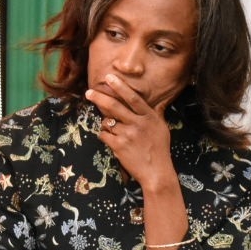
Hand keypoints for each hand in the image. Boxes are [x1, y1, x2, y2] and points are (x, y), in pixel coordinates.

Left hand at [86, 75, 176, 189]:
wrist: (156, 172)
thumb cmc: (159, 149)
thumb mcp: (161, 128)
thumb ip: (153, 113)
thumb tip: (154, 99)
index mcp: (150, 117)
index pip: (133, 98)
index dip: (120, 87)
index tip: (109, 77)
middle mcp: (139, 124)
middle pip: (114, 106)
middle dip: (99, 97)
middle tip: (89, 92)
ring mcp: (128, 134)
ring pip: (107, 122)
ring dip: (107, 125)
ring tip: (116, 132)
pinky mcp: (118, 145)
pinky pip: (103, 135)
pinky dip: (105, 136)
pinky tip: (114, 141)